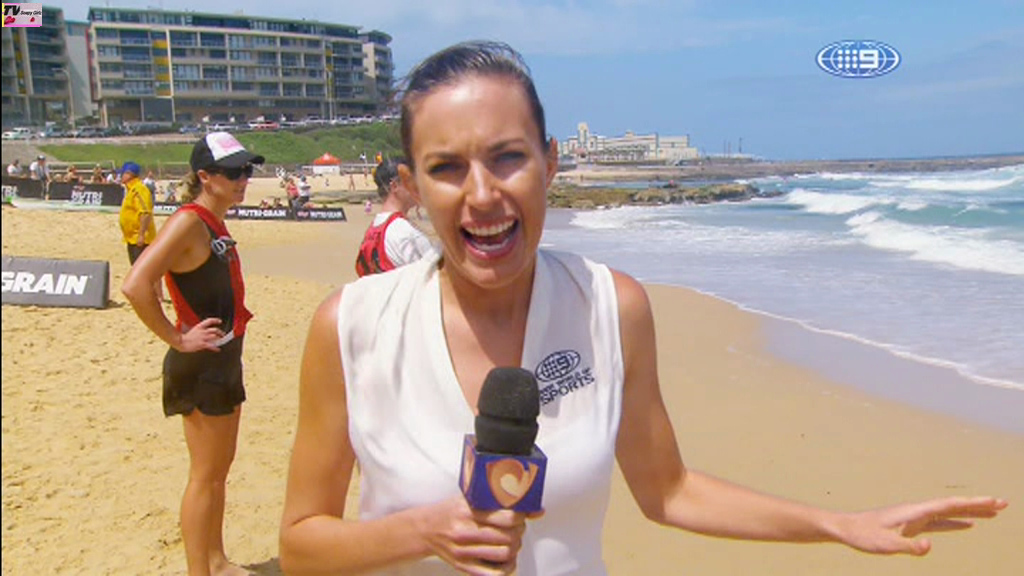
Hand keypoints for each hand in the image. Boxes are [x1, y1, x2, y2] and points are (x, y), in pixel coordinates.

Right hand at [175, 318, 224, 351]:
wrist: (180, 341)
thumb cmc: (185, 337)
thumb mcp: (194, 330)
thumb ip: (200, 330)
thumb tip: (205, 332)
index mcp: (199, 326)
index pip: (209, 321)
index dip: (215, 320)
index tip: (220, 321)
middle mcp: (202, 331)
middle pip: (215, 330)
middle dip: (221, 332)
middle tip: (223, 334)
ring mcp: (203, 337)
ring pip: (215, 337)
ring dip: (219, 339)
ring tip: (221, 341)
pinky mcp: (202, 344)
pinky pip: (212, 346)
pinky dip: (216, 348)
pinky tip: (218, 349)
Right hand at [419, 496, 542, 574]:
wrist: (425, 529)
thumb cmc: (450, 512)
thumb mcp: (469, 499)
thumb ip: (498, 502)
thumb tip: (536, 510)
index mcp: (467, 511)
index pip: (506, 518)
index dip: (520, 517)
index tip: (520, 514)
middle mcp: (464, 531)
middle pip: (508, 537)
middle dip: (519, 532)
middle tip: (518, 528)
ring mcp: (463, 551)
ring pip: (504, 554)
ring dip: (515, 548)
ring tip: (512, 541)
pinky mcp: (463, 566)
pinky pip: (493, 574)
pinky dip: (507, 568)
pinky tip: (507, 560)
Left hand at [837, 496, 1007, 554]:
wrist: (846, 529)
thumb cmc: (864, 536)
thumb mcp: (887, 545)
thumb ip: (909, 547)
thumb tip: (930, 546)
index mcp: (915, 512)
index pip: (949, 505)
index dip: (972, 504)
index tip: (994, 502)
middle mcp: (918, 511)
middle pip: (954, 505)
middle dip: (979, 505)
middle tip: (1004, 504)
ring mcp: (916, 517)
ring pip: (950, 512)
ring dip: (971, 512)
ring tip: (993, 513)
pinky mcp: (912, 525)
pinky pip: (941, 523)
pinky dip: (957, 523)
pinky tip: (967, 526)